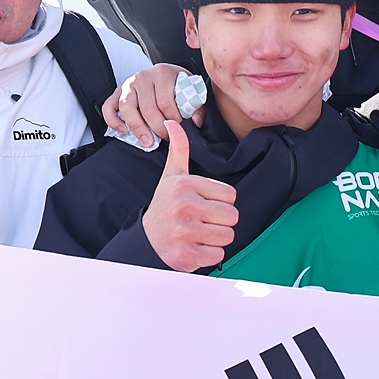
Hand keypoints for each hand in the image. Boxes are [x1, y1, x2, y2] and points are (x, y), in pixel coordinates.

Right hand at [104, 64, 202, 147]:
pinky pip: (108, 107)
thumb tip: (196, 122)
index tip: (178, 129)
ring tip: (148, 142)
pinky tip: (124, 131)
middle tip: (166, 138)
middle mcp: (143, 76)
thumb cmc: (177, 86)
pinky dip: (113, 121)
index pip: (166, 102)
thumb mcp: (190, 92)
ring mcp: (128, 84)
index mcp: (163, 73)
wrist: (165, 76)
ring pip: (128, 108)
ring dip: (138, 128)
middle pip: (148, 108)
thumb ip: (196, 107)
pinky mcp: (117, 92)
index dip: (173, 120)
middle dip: (158, 128)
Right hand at [141, 122, 235, 271]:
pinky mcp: (187, 255)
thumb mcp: (171, 177)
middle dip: (220, 222)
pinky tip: (195, 247)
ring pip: (227, 236)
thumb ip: (179, 150)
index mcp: (185, 185)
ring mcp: (185, 232)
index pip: (231, 195)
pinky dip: (209, 255)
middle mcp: (184, 206)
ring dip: (216, 239)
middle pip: (232, 216)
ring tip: (198, 234)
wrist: (147, 241)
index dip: (220, 202)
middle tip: (202, 221)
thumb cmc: (164, 207)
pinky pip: (218, 255)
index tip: (203, 204)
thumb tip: (173, 123)